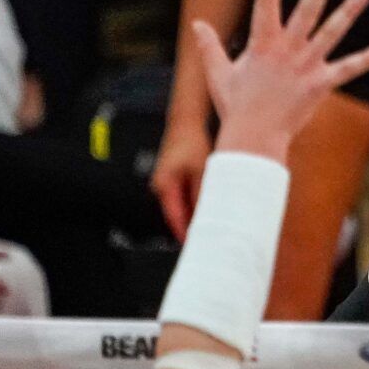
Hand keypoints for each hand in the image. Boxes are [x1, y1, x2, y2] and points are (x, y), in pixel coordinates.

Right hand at [150, 117, 210, 240]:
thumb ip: (202, 192)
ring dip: (191, 215)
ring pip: (179, 207)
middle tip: (205, 239)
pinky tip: (204, 209)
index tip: (195, 244)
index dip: (184, 232)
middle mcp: (160, 187)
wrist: (185, 123)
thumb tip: (208, 213)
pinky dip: (191, 205)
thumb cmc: (192, 143)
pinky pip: (180, 198)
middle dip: (189, 227)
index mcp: (165, 186)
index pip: (174, 217)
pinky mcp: (171, 179)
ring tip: (207, 227)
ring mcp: (164, 183)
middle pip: (175, 215)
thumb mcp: (202, 170)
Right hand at [187, 0, 368, 159]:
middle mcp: (287, 50)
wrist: (253, 138)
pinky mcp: (320, 84)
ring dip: (348, 12)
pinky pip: (347, 69)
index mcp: (262, 44)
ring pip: (331, 33)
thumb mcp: (218, 73)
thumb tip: (197, 23)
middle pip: (306, 11)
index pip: (264, 4)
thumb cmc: (235, 106)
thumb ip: (209, 46)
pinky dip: (366, 59)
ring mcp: (306, 66)